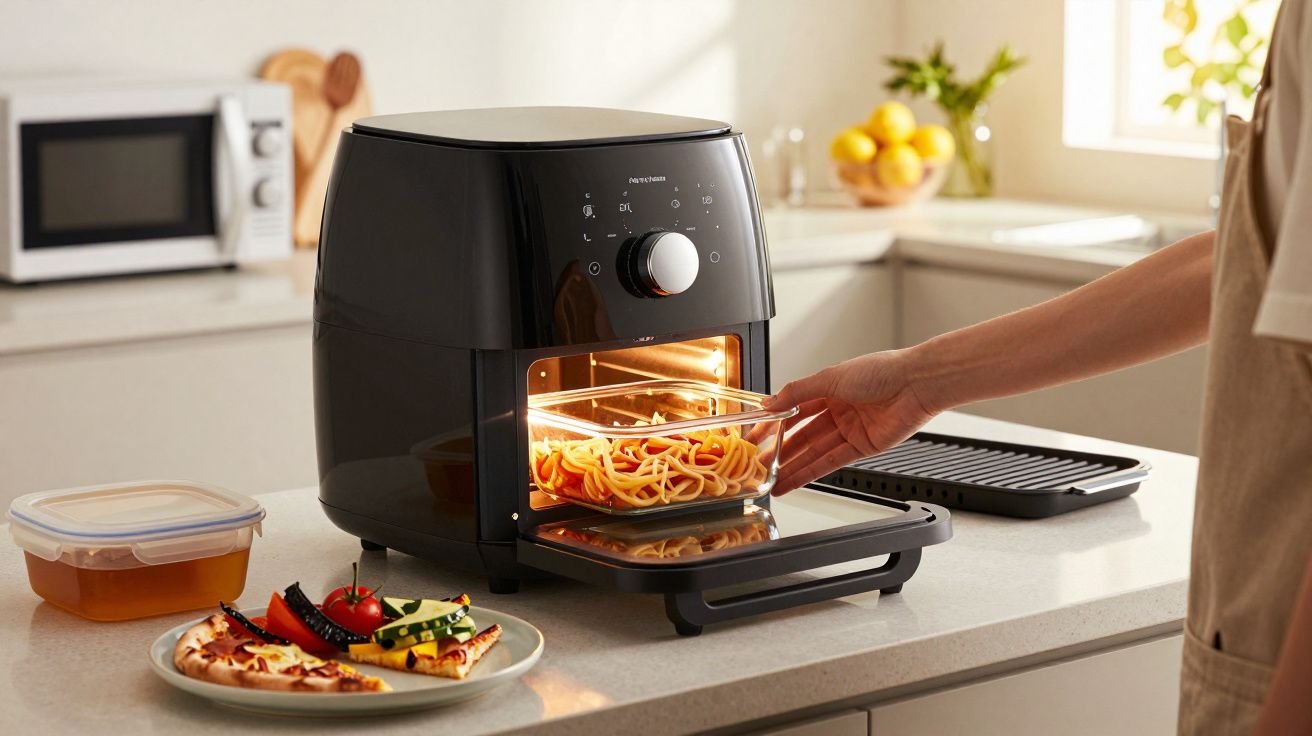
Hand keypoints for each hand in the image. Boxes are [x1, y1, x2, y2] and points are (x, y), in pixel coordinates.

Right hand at [761, 349, 937, 494]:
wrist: (915, 384)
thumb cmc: (881, 371)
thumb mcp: (830, 378)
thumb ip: (797, 393)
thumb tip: (770, 402)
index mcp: (829, 389)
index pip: (795, 410)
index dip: (775, 424)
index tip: (757, 436)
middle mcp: (839, 410)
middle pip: (803, 435)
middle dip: (781, 451)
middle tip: (760, 464)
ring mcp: (850, 430)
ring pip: (814, 452)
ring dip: (793, 467)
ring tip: (772, 480)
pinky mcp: (862, 448)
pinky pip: (831, 462)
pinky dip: (812, 472)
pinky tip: (795, 480)